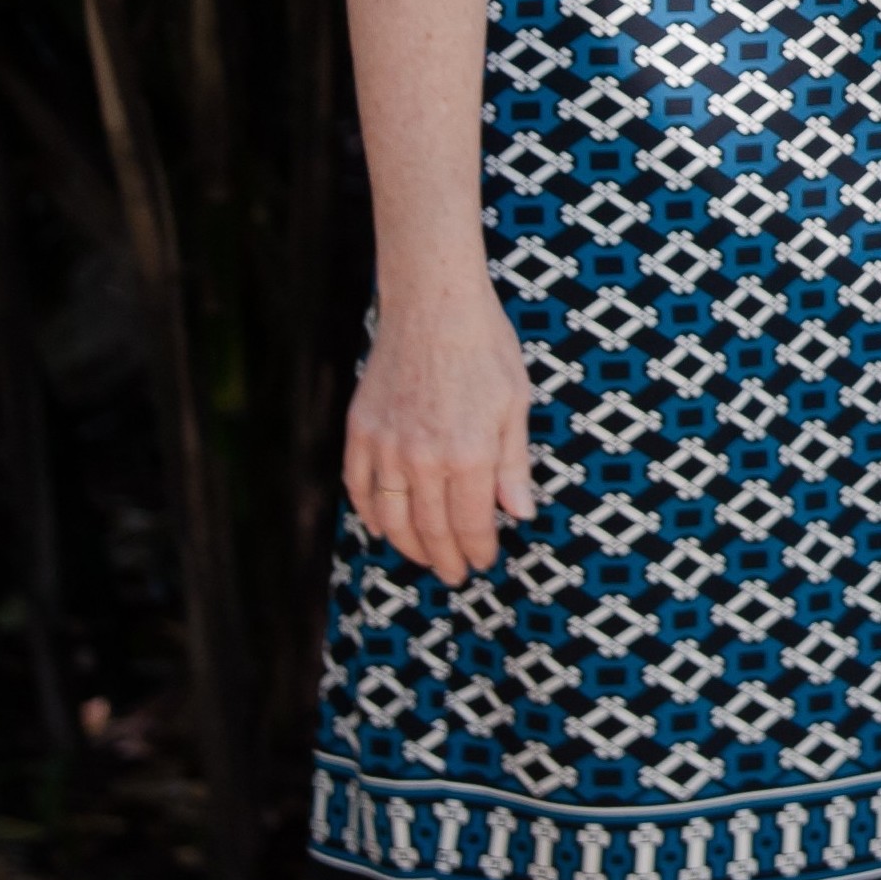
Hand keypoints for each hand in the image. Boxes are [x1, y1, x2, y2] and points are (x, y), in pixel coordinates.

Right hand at [343, 275, 538, 583]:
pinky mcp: (360, 432)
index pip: (471, 522)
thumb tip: (520, 513)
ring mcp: (386, 447)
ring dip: (408, 546)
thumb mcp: (516, 404)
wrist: (433, 306)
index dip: (478, 548)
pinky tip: (384, 526)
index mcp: (469, 454)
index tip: (483, 560)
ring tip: (425, 557)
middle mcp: (424, 458)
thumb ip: (513, 465)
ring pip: (392, 518)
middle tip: (455, 573)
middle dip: (446, 557)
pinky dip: (371, 514)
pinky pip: (359, 488)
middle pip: (431, 528)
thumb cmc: (485, 348)